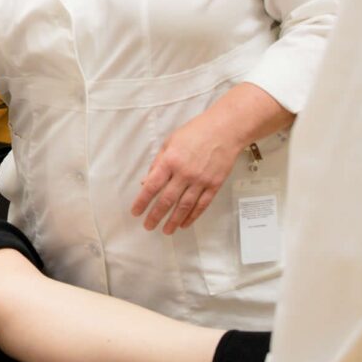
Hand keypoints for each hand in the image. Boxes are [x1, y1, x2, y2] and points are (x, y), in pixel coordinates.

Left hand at [130, 110, 239, 233]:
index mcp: (170, 161)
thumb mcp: (170, 142)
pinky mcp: (214, 185)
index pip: (152, 186)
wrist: (225, 130)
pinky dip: (193, 216)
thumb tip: (146, 181)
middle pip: (167, 200)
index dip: (142, 201)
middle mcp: (184, 173)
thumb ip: (157, 163)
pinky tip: (185, 223)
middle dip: (155, 216)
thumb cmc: (196, 132)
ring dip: (174, 220)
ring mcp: (201, 180)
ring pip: (184, 206)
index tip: (136, 212)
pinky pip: (202, 205)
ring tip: (166, 231)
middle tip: (148, 226)